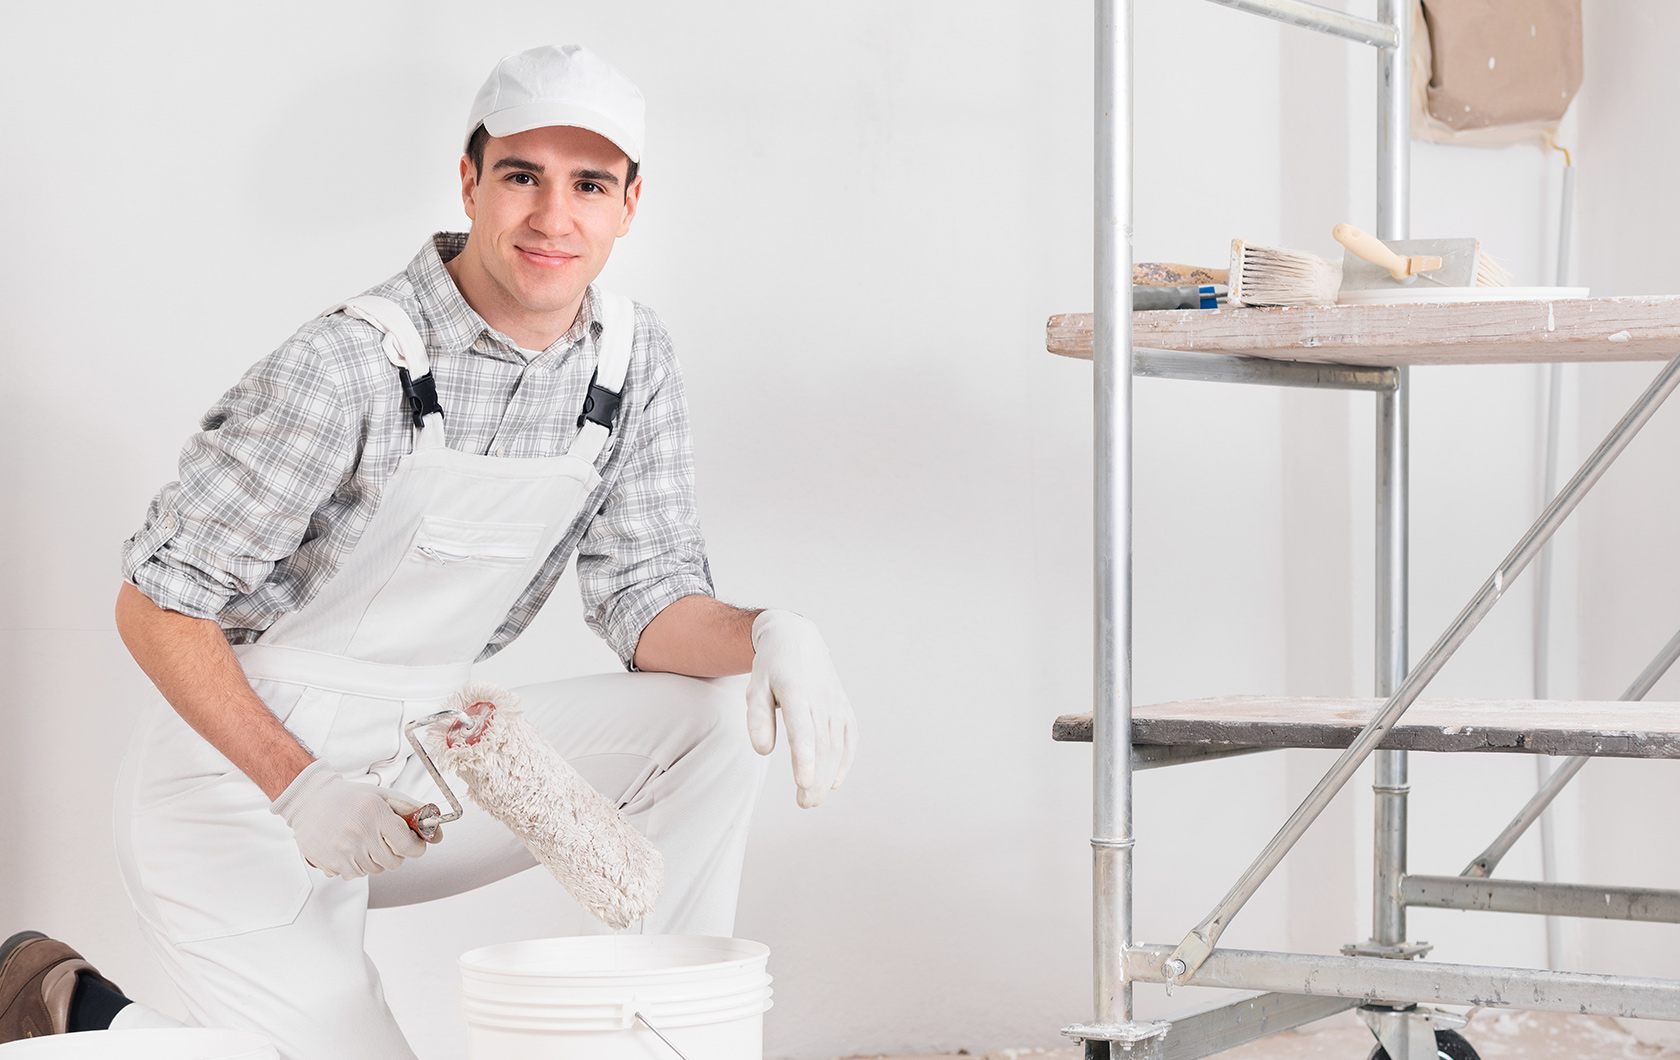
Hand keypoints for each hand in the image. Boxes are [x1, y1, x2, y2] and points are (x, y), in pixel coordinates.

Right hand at [270, 761, 428, 877]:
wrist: (310, 800)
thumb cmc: (350, 797)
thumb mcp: (384, 795)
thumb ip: (413, 811)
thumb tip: (438, 833)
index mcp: (377, 814)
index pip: (410, 846)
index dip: (416, 847)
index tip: (413, 842)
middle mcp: (361, 833)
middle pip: (394, 862)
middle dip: (395, 853)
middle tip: (385, 839)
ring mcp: (345, 850)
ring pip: (376, 870)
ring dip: (375, 859)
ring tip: (364, 840)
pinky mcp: (332, 863)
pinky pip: (356, 875)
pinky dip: (357, 865)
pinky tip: (350, 848)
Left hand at [746, 610, 856, 807]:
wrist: (797, 639)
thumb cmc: (771, 669)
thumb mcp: (755, 688)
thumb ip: (757, 718)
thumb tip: (763, 750)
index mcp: (795, 692)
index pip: (803, 729)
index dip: (805, 758)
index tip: (803, 783)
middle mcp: (820, 698)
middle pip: (822, 745)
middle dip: (816, 778)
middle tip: (804, 803)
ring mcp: (835, 703)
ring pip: (837, 746)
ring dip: (828, 776)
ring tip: (813, 800)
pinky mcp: (844, 707)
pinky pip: (849, 738)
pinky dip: (844, 762)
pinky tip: (834, 782)